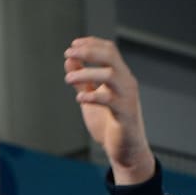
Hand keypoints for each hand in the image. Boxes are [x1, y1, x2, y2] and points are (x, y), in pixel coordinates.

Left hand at [64, 37, 154, 184]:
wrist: (125, 151)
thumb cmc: (109, 125)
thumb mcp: (92, 97)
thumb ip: (82, 80)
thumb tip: (70, 61)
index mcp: (120, 76)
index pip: (109, 50)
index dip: (91, 43)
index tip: (73, 45)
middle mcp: (126, 82)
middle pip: (110, 55)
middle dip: (88, 51)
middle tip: (68, 54)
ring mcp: (127, 97)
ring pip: (109, 74)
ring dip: (86, 72)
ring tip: (68, 79)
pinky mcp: (125, 114)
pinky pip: (109, 99)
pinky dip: (92, 96)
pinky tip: (80, 98)